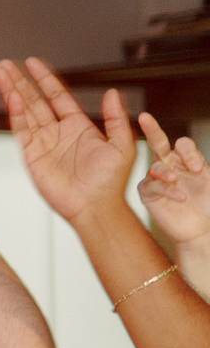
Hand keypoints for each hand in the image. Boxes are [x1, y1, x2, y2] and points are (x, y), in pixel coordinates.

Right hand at [0, 58, 134, 227]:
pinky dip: (15, 112)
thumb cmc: (110, 182)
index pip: (57, 96)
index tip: (32, 63)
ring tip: (0, 73)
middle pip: (34, 99)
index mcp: (77, 126)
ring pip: (23, 110)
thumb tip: (112, 92)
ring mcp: (42, 142)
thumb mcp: (122, 145)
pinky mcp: (30, 154)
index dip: (45, 79)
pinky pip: (21, 129)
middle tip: (6, 64)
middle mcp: (57, 132)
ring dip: (12, 91)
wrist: (95, 207)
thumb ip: (115, 118)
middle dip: (21, 81)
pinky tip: (10, 97)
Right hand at [139, 113, 209, 248]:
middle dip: (151, 129)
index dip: (189, 152)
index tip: (198, 168)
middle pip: (158, 143)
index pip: (183, 145)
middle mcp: (170, 166)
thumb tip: (192, 152)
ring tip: (174, 180)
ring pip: (155, 166)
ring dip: (164, 171)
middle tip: (145, 117)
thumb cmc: (209, 206)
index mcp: (186, 161)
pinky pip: (151, 186)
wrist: (202, 230)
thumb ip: (202, 164)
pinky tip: (179, 197)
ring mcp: (158, 179)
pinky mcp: (148, 193)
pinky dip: (166, 190)